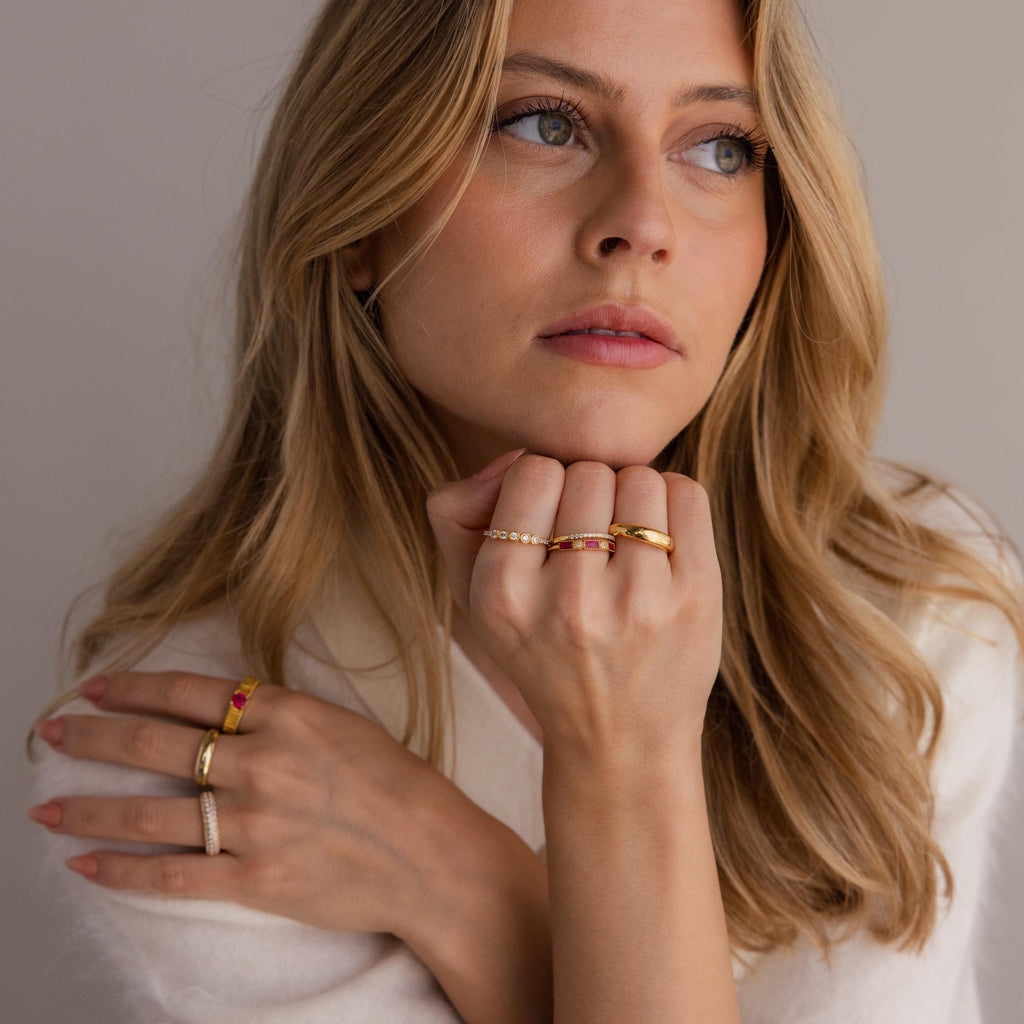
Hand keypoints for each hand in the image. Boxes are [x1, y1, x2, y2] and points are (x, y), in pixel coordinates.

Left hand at [30, 672, 499, 939]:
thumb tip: (224, 710)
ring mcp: (255, 824)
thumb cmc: (399, 785)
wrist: (433, 855)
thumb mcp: (344, 724)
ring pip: (150, 812)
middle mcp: (263, 763)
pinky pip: (171, 877)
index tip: (96, 688)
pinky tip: (86, 864)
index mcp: (288, 714)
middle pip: (156, 743)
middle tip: (53, 732)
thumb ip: (282, 716)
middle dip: (94, 736)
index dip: (133, 687)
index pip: (189, 692)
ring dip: (90, 806)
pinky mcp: (256, 879)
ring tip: (47, 805)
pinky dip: (122, 872)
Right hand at [428, 452, 722, 758]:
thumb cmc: (541, 652)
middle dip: (590, 493)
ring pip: (640, 478)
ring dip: (633, 499)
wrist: (619, 740)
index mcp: (503, 594)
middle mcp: (568, 601)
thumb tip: (513, 456)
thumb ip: (457, 513)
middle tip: (591, 539)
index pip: (532, 471)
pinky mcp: (696, 599)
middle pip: (588, 472)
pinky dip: (673, 505)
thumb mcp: (472, 597)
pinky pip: (686, 493)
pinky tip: (659, 545)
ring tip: (625, 543)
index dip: (544, 486)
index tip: (551, 520)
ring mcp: (639, 602)